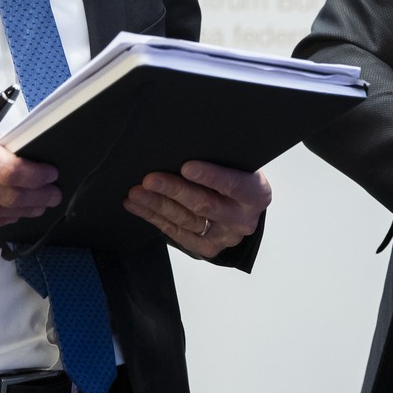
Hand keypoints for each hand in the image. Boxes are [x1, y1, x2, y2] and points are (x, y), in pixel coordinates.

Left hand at [124, 161, 270, 258]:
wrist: (243, 206)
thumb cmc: (236, 175)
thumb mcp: (238, 165)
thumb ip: (220, 158)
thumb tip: (184, 144)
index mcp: (256, 194)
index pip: (233, 185)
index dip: (210, 176)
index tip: (185, 166)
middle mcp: (242, 219)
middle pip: (204, 205)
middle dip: (174, 190)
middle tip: (149, 179)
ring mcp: (224, 237)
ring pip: (185, 220)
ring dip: (157, 205)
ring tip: (136, 192)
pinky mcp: (206, 248)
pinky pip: (175, 232)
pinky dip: (154, 217)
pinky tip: (137, 205)